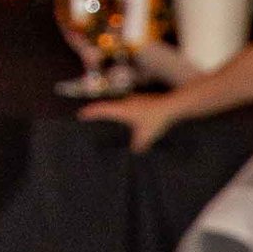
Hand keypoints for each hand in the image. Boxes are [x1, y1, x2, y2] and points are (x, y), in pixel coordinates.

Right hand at [81, 78, 203, 154]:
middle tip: (91, 117)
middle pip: (107, 105)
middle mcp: (125, 102)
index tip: (80, 115)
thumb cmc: (156, 120)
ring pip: (118, 104)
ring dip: (112, 110)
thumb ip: (137, 146)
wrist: (173, 106)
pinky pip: (128, 105)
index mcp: (121, 110)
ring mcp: (134, 99)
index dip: (89, 112)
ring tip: (110, 119)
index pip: (100, 109)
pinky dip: (124, 111)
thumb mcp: (145, 137)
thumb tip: (133, 152)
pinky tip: (130, 118)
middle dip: (98, 111)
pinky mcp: (142, 100)